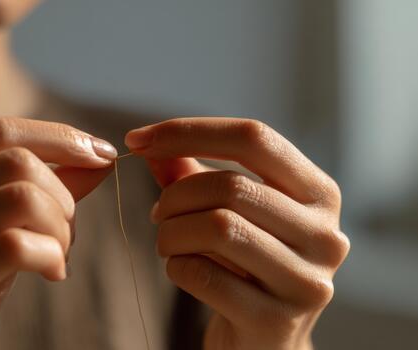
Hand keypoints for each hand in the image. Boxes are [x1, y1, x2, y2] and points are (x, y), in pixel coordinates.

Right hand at [0, 117, 116, 349]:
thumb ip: (36, 187)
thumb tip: (98, 156)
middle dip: (62, 196)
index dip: (59, 138)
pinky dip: (51, 255)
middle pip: (14, 163)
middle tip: (67, 233)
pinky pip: (12, 246)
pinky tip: (53, 273)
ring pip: (18, 200)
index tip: (102, 155)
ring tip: (59, 255)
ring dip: (60, 229)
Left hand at [125, 117, 348, 349]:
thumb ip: (190, 173)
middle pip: (231, 186)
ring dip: (171, 232)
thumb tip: (149, 144)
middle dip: (175, 195)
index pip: (255, 138)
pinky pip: (203, 274)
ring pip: (218, 227)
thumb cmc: (243, 266)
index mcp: (319, 194)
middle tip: (157, 212)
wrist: (264, 342)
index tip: (137, 139)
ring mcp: (306, 282)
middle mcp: (325, 235)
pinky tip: (181, 269)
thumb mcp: (225, 211)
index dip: (188, 131)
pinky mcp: (276, 322)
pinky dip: (176, 266)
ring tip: (167, 241)